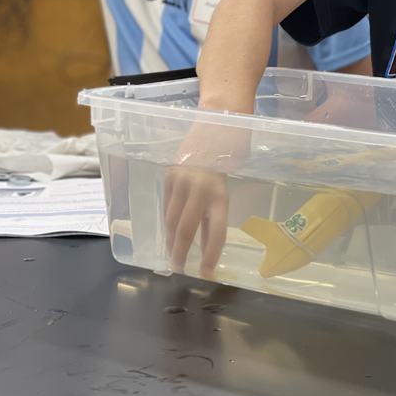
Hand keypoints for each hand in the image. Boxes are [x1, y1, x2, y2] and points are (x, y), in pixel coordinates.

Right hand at [163, 120, 250, 276]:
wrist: (217, 122)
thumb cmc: (229, 157)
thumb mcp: (228, 186)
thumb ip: (216, 212)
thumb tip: (206, 244)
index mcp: (220, 192)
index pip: (216, 231)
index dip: (210, 254)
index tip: (206, 272)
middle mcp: (199, 188)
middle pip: (186, 229)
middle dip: (180, 252)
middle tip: (178, 268)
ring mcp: (181, 181)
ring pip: (171, 218)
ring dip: (170, 239)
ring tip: (172, 255)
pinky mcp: (169, 174)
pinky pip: (166, 204)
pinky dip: (166, 220)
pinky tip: (167, 232)